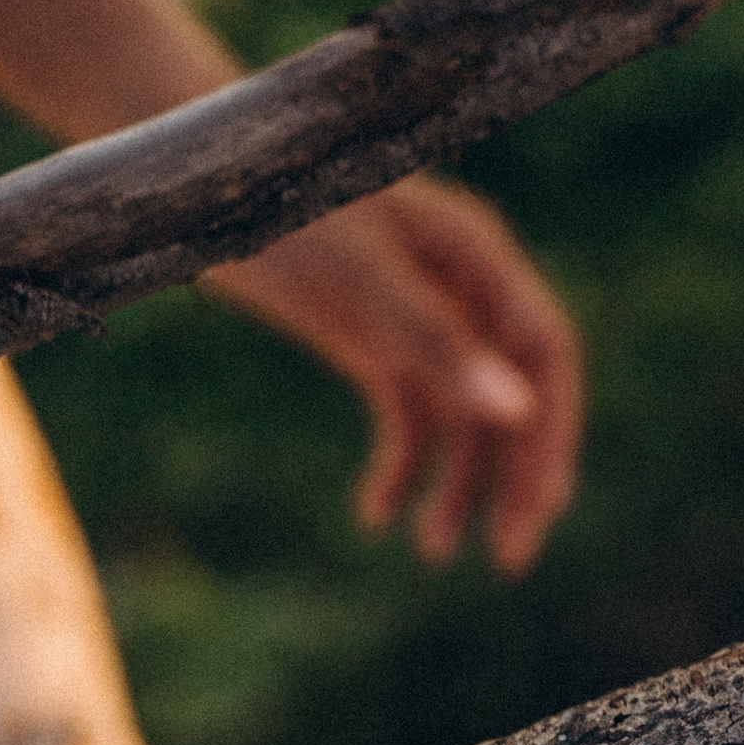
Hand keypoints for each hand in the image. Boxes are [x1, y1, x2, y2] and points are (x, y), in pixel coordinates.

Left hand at [208, 175, 583, 573]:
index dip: (552, 433)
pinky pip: (407, 410)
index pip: (546, 355)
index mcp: (477, 258)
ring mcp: (417, 313)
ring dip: (456, 482)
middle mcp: (460, 287)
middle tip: (509, 557)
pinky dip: (398, 462)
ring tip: (431, 552)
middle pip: (514, 391)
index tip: (538, 510)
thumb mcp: (355, 279)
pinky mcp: (371, 334)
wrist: (191, 187)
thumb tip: (518, 413)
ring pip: (463, 412)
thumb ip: (437, 341)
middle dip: (515, 476)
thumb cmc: (275, 211)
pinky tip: (374, 516)